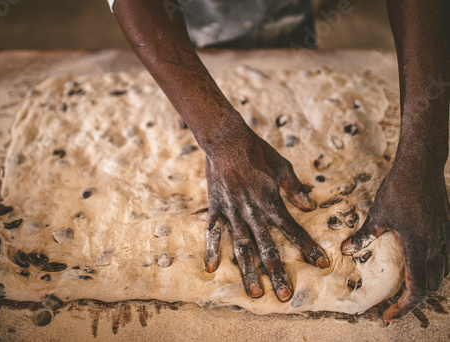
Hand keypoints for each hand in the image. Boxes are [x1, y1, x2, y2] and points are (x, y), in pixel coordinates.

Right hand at [204, 124, 329, 301]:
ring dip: (248, 271)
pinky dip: (212, 250)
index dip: (308, 247)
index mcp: (271, 201)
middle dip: (277, 272)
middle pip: (267, 246)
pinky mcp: (217, 208)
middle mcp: (252, 211)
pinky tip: (212, 269)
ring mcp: (232, 211)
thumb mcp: (282, 166)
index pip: (293, 229)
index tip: (321, 263)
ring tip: (254, 292)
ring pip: (242, 246)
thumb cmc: (257, 151)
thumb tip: (309, 207)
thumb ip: (294, 189)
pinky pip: (214, 233)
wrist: (227, 140)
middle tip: (284, 295)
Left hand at [341, 158, 448, 321]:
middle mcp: (436, 246)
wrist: (421, 167)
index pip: (417, 289)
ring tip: (406, 287)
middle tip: (394, 303)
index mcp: (418, 246)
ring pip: (442, 273)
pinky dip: (434, 268)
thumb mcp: (377, 215)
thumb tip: (347, 250)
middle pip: (432, 286)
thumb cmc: (398, 189)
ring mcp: (445, 237)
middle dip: (413, 299)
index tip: (388, 315)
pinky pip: (445, 258)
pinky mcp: (447, 228)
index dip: (404, 307)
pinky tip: (419, 263)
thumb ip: (364, 236)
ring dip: (425, 283)